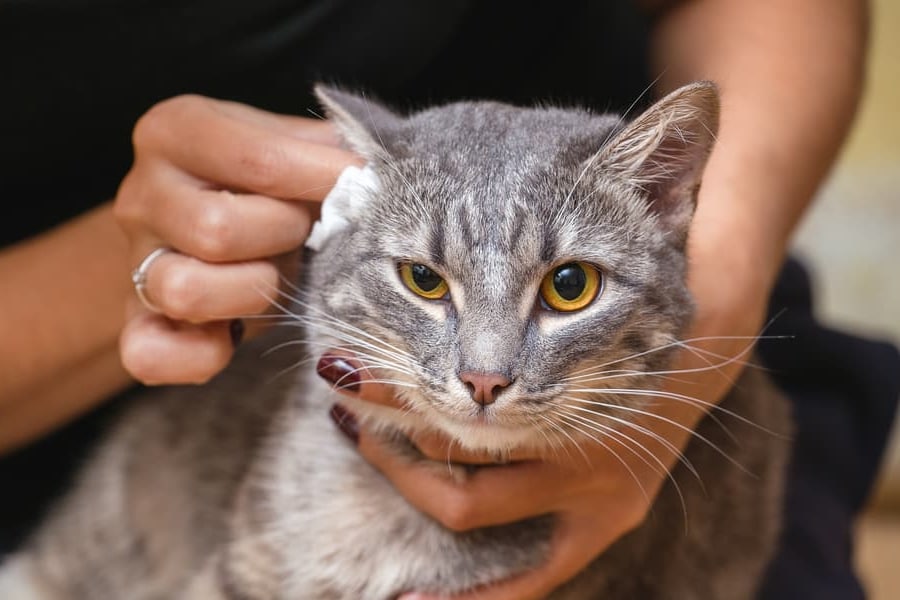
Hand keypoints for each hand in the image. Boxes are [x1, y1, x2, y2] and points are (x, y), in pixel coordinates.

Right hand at [114, 95, 360, 383]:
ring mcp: (133, 261)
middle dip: (284, 238)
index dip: (322, 180)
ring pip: (184, 289)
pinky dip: (199, 355)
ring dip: (252, 291)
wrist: (202, 228)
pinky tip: (233, 335)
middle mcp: (142, 194)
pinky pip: (150, 354)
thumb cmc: (263, 187)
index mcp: (176, 132)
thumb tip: (383, 167)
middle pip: (217, 229)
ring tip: (275, 276)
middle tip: (306, 235)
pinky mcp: (134, 323)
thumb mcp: (290, 148)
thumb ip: (327, 150)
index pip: (256, 159)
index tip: (362, 186)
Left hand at [317, 202, 773, 599]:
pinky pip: (531, 580)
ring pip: (472, 501)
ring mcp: (599, 486)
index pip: (466, 382)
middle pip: (463, 443)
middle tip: (341, 389)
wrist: (714, 330)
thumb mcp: (613, 238)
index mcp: (588, 364)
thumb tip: (499, 160)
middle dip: (390, 417)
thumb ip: (566, 215)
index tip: (332, 362)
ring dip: (405, 474)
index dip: (391, 377)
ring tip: (363, 437)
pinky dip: (472, 599)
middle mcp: (592, 431)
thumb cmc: (642, 270)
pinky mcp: (603, 521)